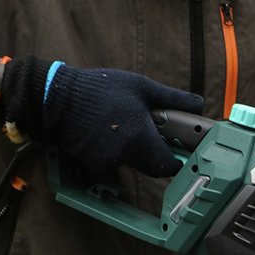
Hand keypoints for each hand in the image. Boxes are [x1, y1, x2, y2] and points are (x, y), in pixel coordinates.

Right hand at [1, 56, 203, 176]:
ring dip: (133, 151)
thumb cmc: (100, 88)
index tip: (176, 153)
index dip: (175, 162)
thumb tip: (199, 103)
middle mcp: (125, 154)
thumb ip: (172, 98)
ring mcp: (106, 161)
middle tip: (153, 136)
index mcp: (141, 137)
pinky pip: (112, 162)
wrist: (55, 97)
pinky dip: (114, 151)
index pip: (168, 166)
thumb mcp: (141, 87)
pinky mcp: (91, 163)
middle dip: (156, 155)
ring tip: (124, 126)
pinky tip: (106, 131)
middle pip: (151, 168)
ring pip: (131, 164)